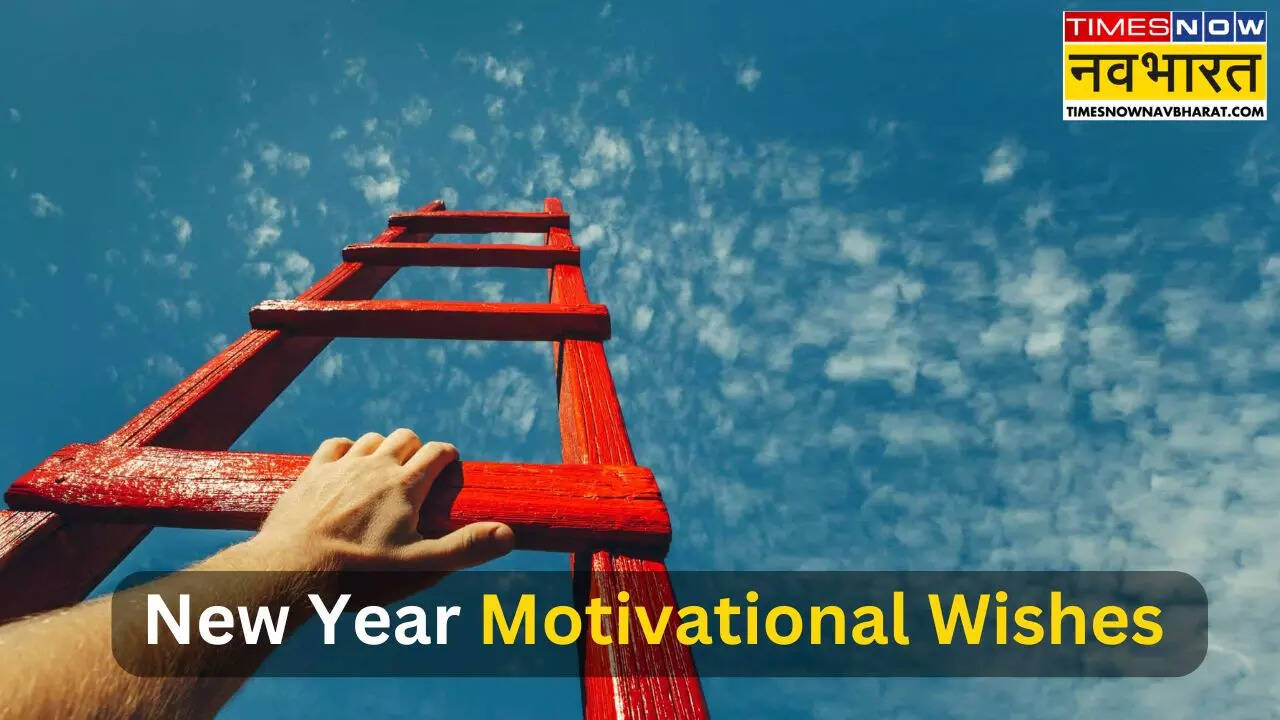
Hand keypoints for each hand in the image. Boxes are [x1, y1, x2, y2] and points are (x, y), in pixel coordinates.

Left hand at [251, 429, 513, 575]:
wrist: (294, 567)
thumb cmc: (359, 571)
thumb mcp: (417, 564)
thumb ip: (464, 548)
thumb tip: (507, 535)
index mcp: (405, 485)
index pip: (436, 452)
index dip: (447, 456)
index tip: (449, 465)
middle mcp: (375, 467)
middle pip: (405, 437)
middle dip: (416, 449)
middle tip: (417, 471)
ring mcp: (342, 466)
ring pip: (372, 439)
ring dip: (383, 448)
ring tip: (384, 470)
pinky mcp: (314, 472)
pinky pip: (336, 445)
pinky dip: (347, 450)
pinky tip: (347, 466)